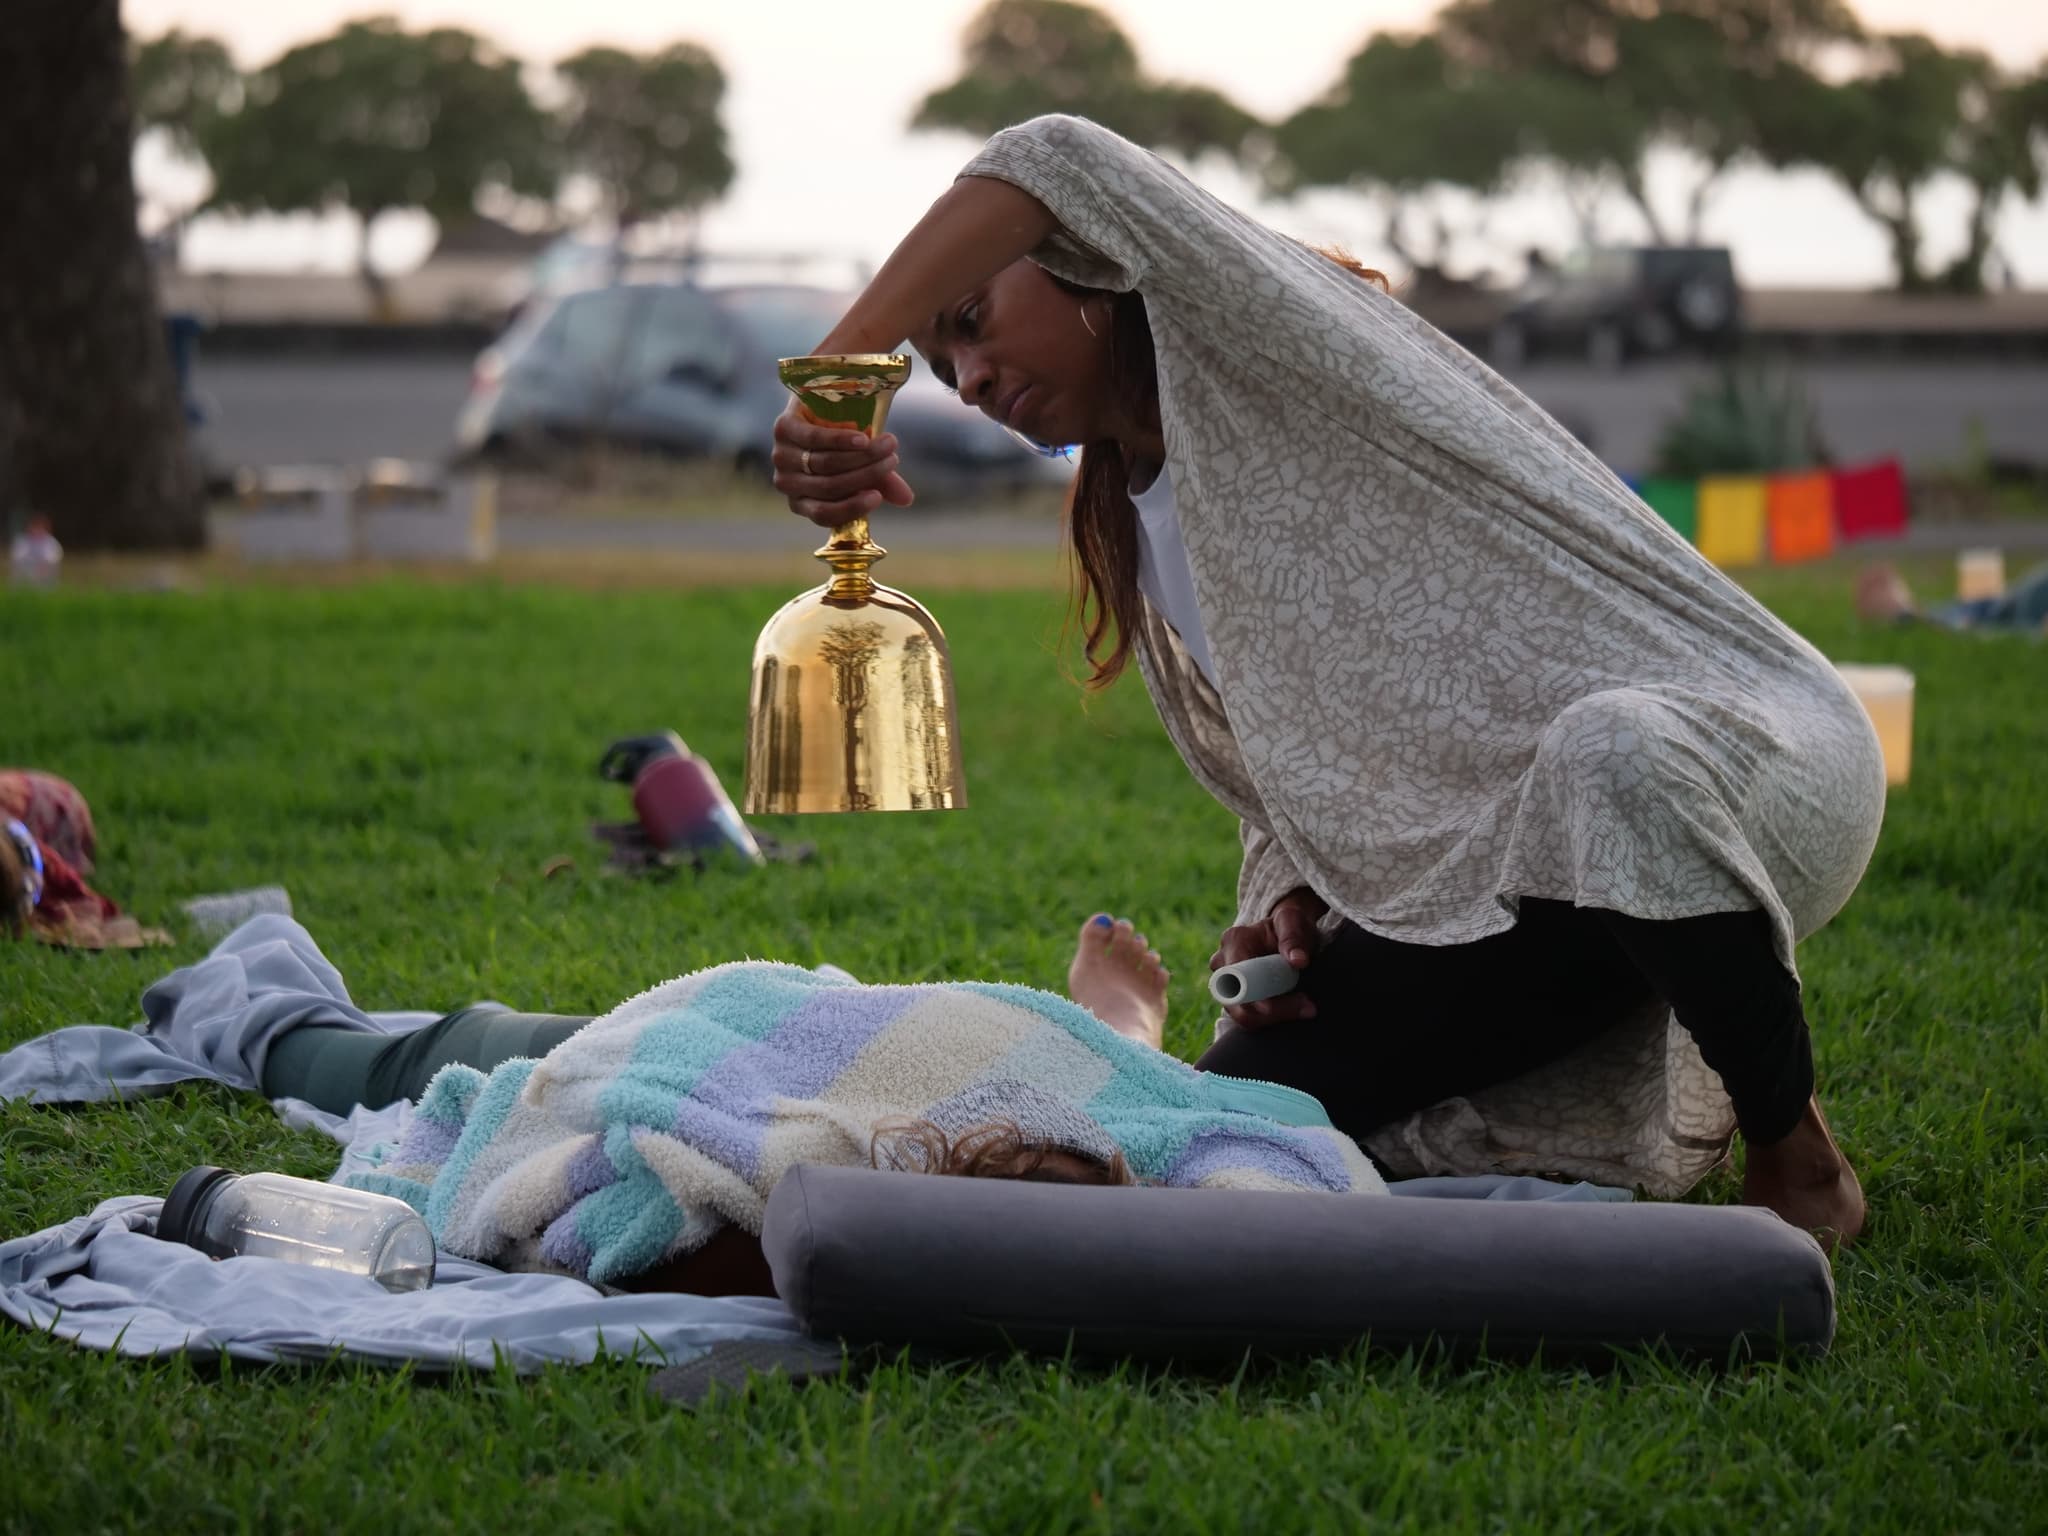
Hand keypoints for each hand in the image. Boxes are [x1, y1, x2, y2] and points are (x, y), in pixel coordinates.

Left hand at [771, 402, 914, 527]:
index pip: (824, 515)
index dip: (851, 508)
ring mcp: (782, 457)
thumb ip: (881, 483)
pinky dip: (842, 440)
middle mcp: (788, 484)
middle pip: (830, 486)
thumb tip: (907, 499)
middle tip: (894, 459)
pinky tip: (863, 438)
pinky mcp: (783, 429)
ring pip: (826, 464)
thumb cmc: (842, 441)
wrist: (820, 401)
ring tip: (889, 444)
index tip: (878, 497)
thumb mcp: (862, 465)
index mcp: (803, 502)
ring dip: (862, 456)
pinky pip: (816, 440)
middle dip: (867, 474)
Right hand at [1208, 886, 1329, 1028]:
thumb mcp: (1293, 921)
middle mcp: (1222, 965)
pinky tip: (1295, 1009)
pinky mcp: (1236, 1000)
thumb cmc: (1288, 924)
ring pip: (1244, 1016)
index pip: (1238, 977)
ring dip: (1276, 1017)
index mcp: (1233, 941)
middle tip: (1308, 1007)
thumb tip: (1298, 961)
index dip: (1261, 994)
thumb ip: (1294, 937)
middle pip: (1237, 1002)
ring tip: (1306, 1007)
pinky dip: (1274, 1020)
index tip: (1295, 1001)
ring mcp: (1226, 985)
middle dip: (1274, 1011)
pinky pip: (1251, 1019)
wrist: (1285, 932)